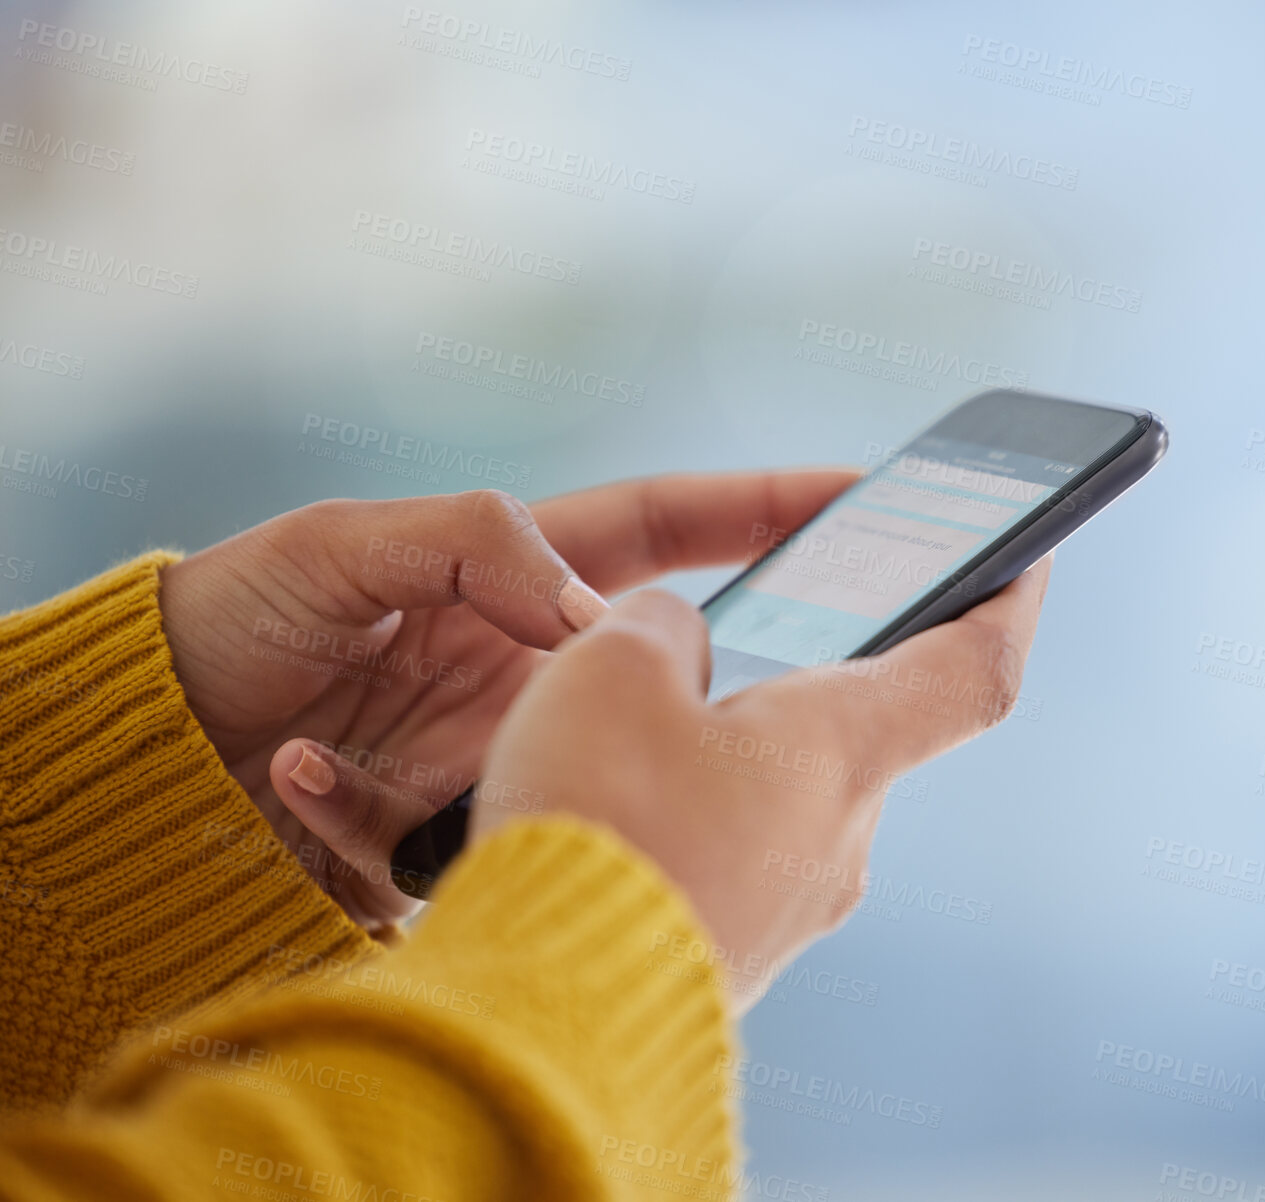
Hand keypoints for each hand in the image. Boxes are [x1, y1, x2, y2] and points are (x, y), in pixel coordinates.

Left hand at [159, 472, 858, 929]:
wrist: (148, 743)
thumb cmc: (238, 613)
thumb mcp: (346, 545)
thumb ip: (478, 546)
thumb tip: (595, 615)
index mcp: (520, 575)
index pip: (669, 530)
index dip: (764, 510)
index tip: (858, 499)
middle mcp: (532, 664)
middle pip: (653, 666)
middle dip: (702, 684)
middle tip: (744, 702)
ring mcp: (506, 749)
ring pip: (584, 769)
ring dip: (538, 779)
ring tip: (435, 764)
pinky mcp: (462, 830)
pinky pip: (478, 839)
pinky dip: (387, 825)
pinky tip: (302, 780)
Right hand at [470, 556, 1051, 1012]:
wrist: (538, 1015)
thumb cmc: (591, 830)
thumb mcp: (610, 669)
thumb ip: (660, 625)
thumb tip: (676, 646)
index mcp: (841, 749)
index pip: (973, 668)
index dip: (1008, 601)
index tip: (1027, 557)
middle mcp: (841, 834)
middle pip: (863, 727)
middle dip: (815, 672)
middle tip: (771, 617)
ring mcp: (793, 904)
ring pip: (789, 792)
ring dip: (740, 746)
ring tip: (646, 718)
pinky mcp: (738, 949)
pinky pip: (741, 853)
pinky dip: (705, 808)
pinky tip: (628, 801)